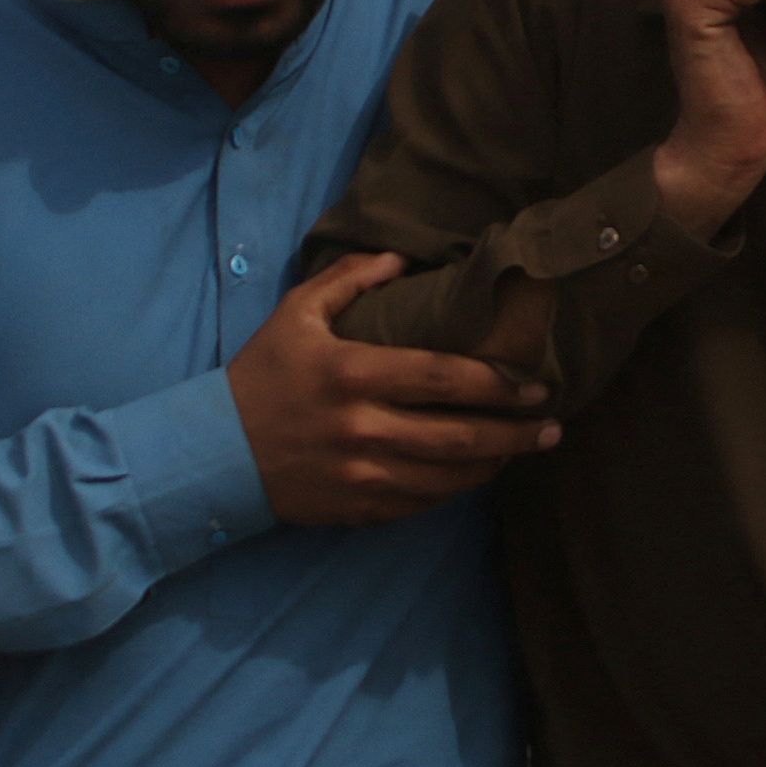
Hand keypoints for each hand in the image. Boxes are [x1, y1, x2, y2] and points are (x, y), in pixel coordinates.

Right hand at [230, 254, 560, 526]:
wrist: (213, 453)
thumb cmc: (262, 376)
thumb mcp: (296, 314)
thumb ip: (349, 280)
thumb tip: (401, 258)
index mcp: (353, 374)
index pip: (442, 378)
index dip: (496, 383)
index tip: (534, 384)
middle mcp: (362, 428)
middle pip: (459, 436)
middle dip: (515, 434)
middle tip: (552, 426)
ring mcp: (361, 475)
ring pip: (449, 478)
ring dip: (495, 465)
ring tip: (525, 448)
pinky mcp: (358, 508)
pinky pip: (423, 503)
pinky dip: (456, 490)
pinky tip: (478, 473)